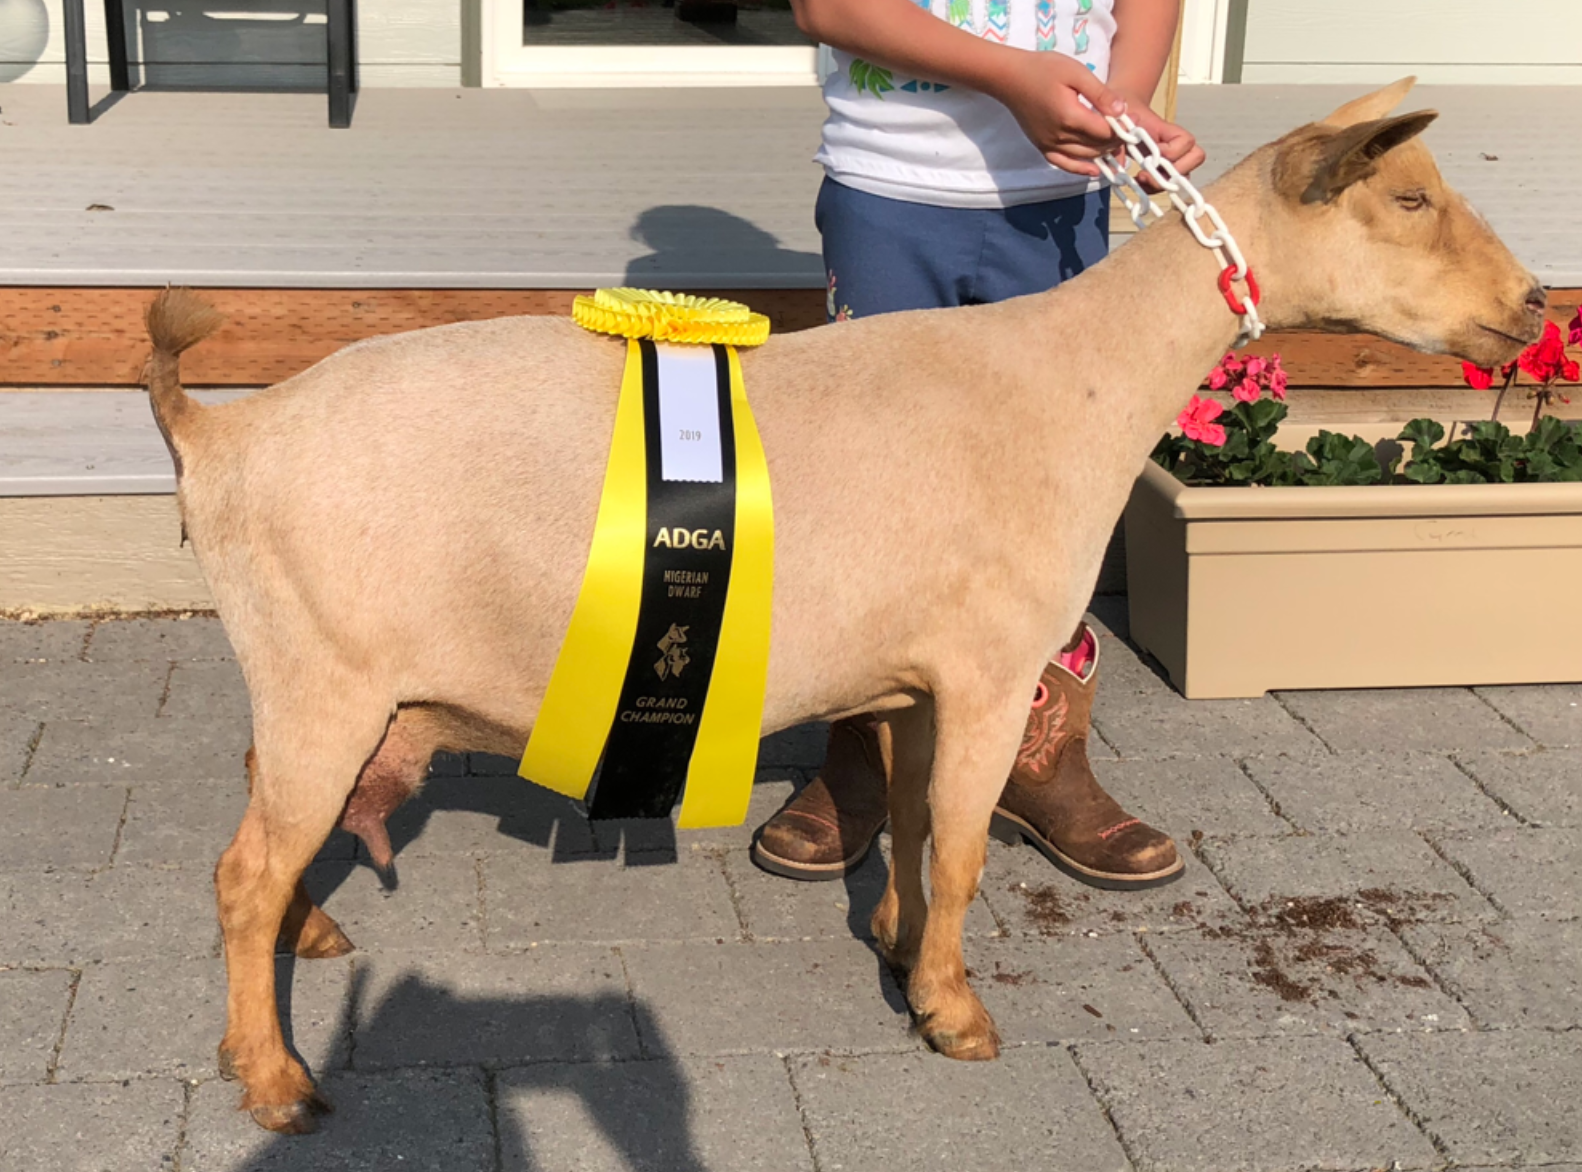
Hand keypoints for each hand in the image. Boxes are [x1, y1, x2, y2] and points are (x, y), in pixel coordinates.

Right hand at [992, 51, 1128, 175]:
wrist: (1010, 78)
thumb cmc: (1043, 69)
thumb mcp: (1076, 73)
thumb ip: (1100, 94)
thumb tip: (1122, 111)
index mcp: (1070, 117)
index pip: (1105, 132)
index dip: (1123, 130)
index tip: (1136, 122)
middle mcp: (1059, 136)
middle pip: (1097, 146)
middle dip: (1116, 140)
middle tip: (1129, 130)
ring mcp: (1048, 144)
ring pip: (1084, 156)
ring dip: (1103, 152)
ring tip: (1116, 143)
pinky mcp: (1041, 147)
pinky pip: (1063, 164)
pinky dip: (1080, 169)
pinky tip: (1093, 169)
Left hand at [1113, 100, 1205, 190]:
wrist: (1124, 118)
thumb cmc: (1125, 118)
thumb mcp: (1120, 124)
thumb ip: (1119, 139)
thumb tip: (1122, 165)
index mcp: (1168, 130)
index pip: (1186, 141)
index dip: (1171, 152)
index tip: (1149, 156)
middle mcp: (1177, 145)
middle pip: (1195, 158)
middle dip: (1172, 172)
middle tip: (1145, 174)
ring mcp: (1174, 158)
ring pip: (1184, 176)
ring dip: (1162, 183)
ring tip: (1140, 179)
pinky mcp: (1165, 169)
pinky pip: (1169, 184)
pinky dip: (1154, 188)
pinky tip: (1138, 183)